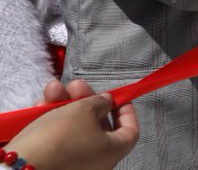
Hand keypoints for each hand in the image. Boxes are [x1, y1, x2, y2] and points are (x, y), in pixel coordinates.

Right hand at [10, 80, 139, 169]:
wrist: (20, 165)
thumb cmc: (61, 135)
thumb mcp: (84, 109)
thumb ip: (99, 102)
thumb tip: (106, 102)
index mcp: (113, 151)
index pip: (129, 130)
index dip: (125, 110)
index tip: (118, 96)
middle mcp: (96, 161)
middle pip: (97, 125)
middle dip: (84, 99)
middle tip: (74, 84)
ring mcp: (74, 163)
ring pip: (74, 128)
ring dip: (64, 104)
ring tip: (52, 89)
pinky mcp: (52, 162)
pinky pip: (56, 138)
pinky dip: (51, 120)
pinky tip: (40, 105)